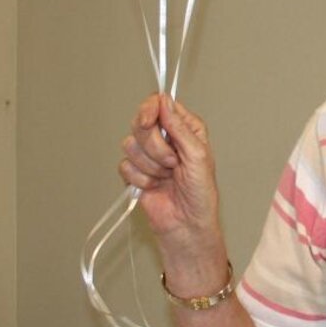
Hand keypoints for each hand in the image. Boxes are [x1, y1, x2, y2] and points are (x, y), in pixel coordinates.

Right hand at [119, 94, 221, 248]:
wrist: (186, 225)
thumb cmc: (201, 194)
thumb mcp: (198, 156)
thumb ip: (180, 128)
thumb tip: (164, 102)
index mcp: (184, 128)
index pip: (159, 103)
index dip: (150, 109)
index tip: (149, 122)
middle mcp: (165, 137)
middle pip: (141, 122)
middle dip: (155, 146)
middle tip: (172, 162)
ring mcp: (149, 155)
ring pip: (130, 144)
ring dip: (151, 165)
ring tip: (167, 177)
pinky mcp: (135, 172)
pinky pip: (125, 166)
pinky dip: (141, 179)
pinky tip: (155, 186)